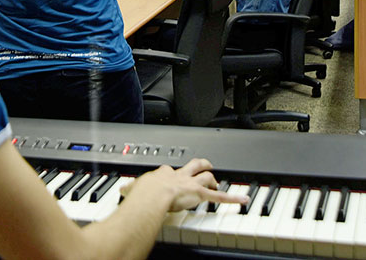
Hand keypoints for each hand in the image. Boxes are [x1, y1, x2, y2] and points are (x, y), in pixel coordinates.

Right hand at [121, 159, 247, 212]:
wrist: (151, 196)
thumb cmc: (142, 194)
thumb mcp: (132, 188)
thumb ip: (129, 189)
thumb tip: (122, 190)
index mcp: (163, 173)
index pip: (171, 169)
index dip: (174, 172)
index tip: (174, 175)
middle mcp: (179, 175)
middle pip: (194, 164)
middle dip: (201, 164)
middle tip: (206, 166)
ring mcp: (191, 184)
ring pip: (207, 176)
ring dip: (214, 180)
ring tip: (219, 183)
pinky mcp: (200, 195)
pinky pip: (219, 197)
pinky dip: (233, 198)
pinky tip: (243, 200)